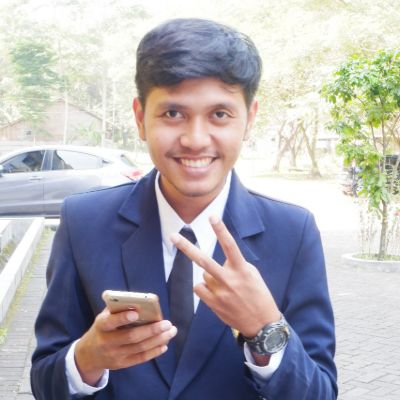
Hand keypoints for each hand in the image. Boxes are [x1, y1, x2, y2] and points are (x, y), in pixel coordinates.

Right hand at [75, 308, 176, 385]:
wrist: (89, 354)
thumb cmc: (103, 328)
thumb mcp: (105, 316)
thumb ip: (119, 309)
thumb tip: (142, 301)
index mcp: (101, 325)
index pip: (110, 322)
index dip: (122, 318)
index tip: (137, 313)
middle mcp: (107, 341)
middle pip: (131, 337)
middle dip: (152, 330)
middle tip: (167, 323)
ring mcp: (115, 355)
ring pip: (139, 348)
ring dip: (158, 340)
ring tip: (171, 331)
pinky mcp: (122, 364)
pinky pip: (140, 358)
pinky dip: (154, 351)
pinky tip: (164, 344)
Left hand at [171, 215, 280, 337]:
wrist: (262, 324)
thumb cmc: (258, 294)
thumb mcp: (252, 274)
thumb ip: (235, 265)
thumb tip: (219, 261)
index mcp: (242, 269)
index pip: (230, 245)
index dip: (221, 230)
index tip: (212, 216)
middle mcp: (230, 279)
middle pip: (204, 261)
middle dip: (187, 248)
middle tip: (173, 235)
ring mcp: (220, 293)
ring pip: (203, 275)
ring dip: (210, 277)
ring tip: (225, 287)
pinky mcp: (214, 304)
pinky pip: (199, 288)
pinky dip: (205, 288)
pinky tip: (217, 294)